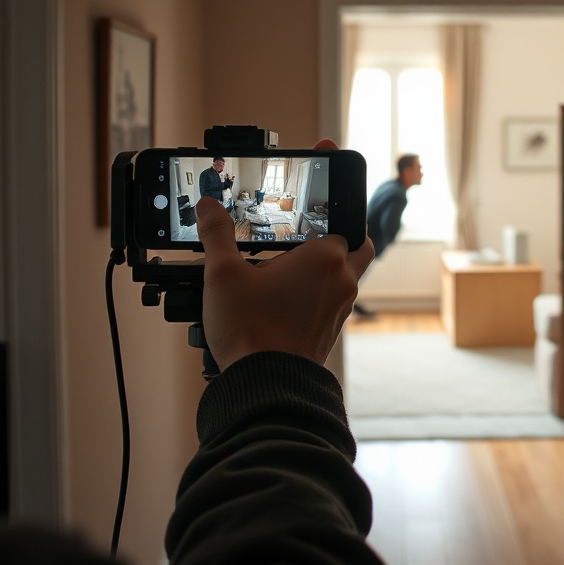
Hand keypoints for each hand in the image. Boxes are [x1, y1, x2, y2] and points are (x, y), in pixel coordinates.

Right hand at [195, 139, 373, 369]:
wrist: (266, 387)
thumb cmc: (252, 331)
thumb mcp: (223, 275)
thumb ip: (216, 235)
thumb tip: (208, 207)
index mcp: (325, 257)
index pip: (342, 216)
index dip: (334, 196)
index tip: (332, 176)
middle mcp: (342, 279)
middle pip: (355, 244)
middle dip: (338, 233)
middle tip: (311, 228)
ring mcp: (340, 307)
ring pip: (346, 274)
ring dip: (326, 264)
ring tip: (291, 260)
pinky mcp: (331, 329)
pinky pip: (333, 298)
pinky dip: (318, 290)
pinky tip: (288, 293)